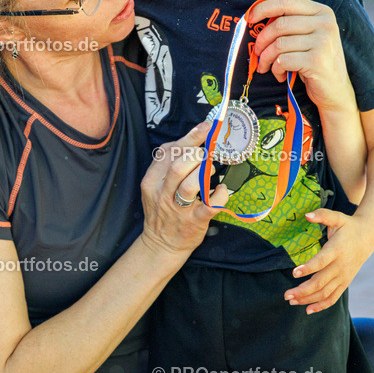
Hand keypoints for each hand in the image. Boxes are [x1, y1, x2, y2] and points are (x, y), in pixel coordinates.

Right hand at [139, 121, 226, 257]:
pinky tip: (222, 190)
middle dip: (197, 156)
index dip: (190, 137)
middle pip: (178, 166)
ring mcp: (178, 209)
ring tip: (211, 172)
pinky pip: (210, 205)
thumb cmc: (163, 210)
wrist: (161, 244)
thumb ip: (168, 165)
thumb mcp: (156, 186)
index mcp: (152, 181)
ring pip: (191, 184)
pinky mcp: (194, 221)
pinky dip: (220, 194)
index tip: (206, 127)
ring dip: (206, 173)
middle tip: (206, 156)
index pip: (168, 152)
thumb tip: (193, 141)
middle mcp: (162, 194)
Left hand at [249, 0, 355, 113]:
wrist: (335, 91)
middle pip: (280, 24)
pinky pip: (283, 60)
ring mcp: (323, 42)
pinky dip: (276, 69)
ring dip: (267, 58)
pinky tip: (280, 75)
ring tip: (267, 66)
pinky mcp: (317, 61)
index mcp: (322, 12)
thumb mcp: (307, 33)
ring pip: (279, 44)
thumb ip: (294, 10)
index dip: (263, 7)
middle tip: (257, 53)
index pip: (287, 1)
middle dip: (262, 40)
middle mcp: (326, 23)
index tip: (249, 19)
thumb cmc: (316, 60)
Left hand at [283, 209, 373, 313]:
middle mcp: (340, 266)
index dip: (308, 268)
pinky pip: (333, 297)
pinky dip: (321, 305)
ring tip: (292, 301)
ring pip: (325, 293)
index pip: (321, 262)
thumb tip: (307, 215)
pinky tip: (308, 310)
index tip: (294, 273)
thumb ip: (322, 215)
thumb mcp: (337, 217)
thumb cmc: (349, 226)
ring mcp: (343, 276)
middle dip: (302, 291)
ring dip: (308, 299)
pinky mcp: (345, 282)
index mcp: (337, 250)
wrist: (369, 236)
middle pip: (320, 282)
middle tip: (286, 295)